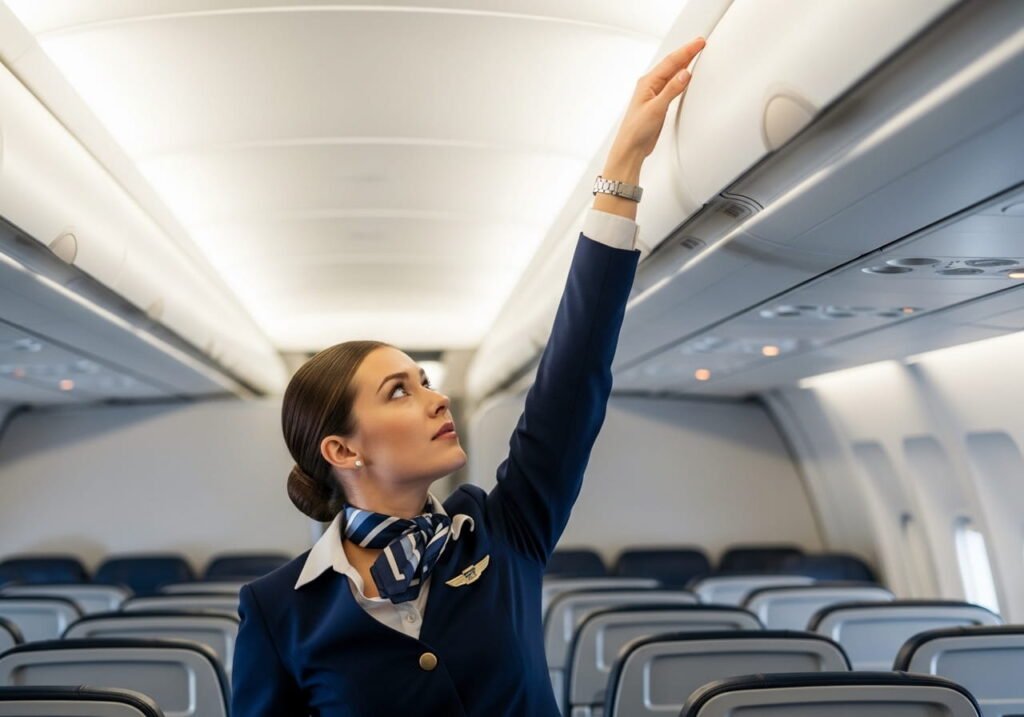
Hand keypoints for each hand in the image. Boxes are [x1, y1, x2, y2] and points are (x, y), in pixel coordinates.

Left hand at [608, 37, 705, 162]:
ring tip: (695, 53)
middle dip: (686, 52)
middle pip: (671, 64)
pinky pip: (672, 84)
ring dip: (684, 62)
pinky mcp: (658, 103)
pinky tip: (685, 76)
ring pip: (672, 73)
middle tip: (700, 43)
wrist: (631, 148)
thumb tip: (684, 73)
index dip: (686, 51)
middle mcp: (650, 86)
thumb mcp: (656, 109)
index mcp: (647, 83)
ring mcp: (654, 94)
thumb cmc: (636, 130)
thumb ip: (671, 90)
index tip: (699, 43)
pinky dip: (681, 77)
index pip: (671, 62)